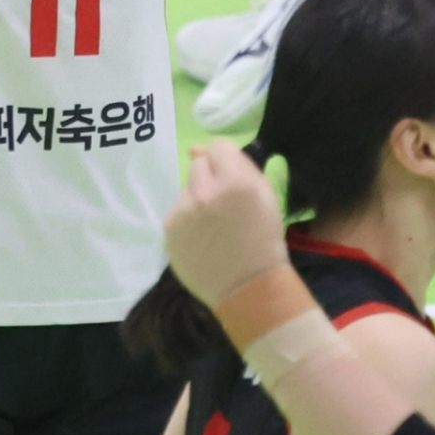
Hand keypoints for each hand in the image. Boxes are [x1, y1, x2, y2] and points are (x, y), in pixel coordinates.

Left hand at [164, 139, 287, 308]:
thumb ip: (238, 164)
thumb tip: (199, 149)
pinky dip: (187, 222)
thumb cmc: (264, 239)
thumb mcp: (265, 195)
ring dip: (197, 201)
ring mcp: (182, 212)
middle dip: (209, 178)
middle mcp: (204, 192)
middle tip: (223, 205)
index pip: (217, 146)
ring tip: (213, 228)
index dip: (226, 161)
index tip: (231, 178)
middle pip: (197, 165)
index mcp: (234, 181)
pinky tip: (202, 240)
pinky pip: (176, 213)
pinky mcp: (169, 231)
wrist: (249, 288)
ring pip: (186, 191)